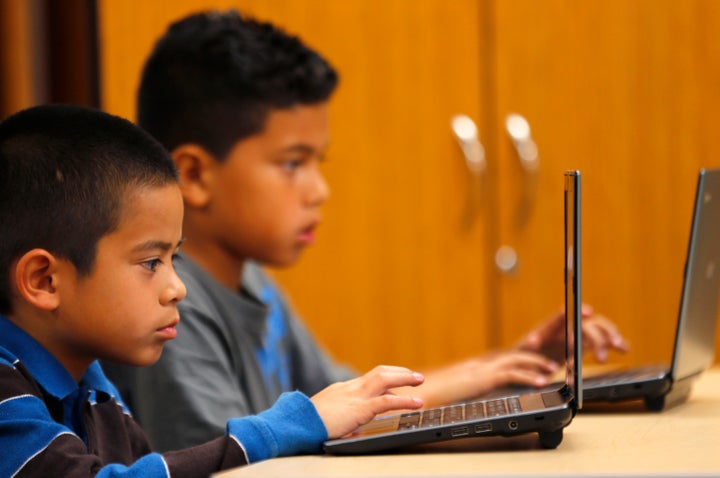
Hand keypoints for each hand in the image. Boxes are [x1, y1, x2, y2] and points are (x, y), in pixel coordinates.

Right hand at [311, 365, 423, 438]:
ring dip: (404, 378)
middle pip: (379, 372)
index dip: (387, 379)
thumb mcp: (328, 420)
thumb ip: (343, 422)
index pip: (369, 379)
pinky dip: (404, 400)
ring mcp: (355, 396)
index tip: (399, 381)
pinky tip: (417, 402)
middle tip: (415, 376)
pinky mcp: (359, 408)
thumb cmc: (306, 425)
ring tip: (419, 381)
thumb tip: (354, 430)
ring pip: (384, 379)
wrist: (296, 424)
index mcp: (343, 391)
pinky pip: (386, 401)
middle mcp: (350, 389)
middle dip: (399, 372)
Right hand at [395, 350, 557, 408]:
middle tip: (551, 363)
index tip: (535, 361)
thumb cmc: (429, 394)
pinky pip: (511, 374)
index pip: (502, 357)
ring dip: (537, 363)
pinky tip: (541, 381)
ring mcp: (479, 368)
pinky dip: (529, 375)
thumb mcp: (454, 392)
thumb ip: (467, 390)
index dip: (521, 357)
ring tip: (553, 370)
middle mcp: (478, 363)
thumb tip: (475, 396)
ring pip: (516, 359)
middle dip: (534, 356)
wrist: (416, 392)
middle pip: (512, 353)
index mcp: (473, 366)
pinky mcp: (480, 378)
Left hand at [517, 304, 628, 362]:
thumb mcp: (523, 349)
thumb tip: (532, 341)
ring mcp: (577, 336)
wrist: (527, 362)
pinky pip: (602, 342)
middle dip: (596, 337)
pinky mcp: (584, 346)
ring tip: (619, 347)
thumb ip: (530, 343)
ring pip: (598, 330)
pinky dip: (614, 343)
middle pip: (586, 325)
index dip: (577, 311)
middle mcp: (567, 328)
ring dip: (609, 337)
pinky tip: (624, 348)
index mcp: (552, 327)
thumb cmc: (524, 352)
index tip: (588, 312)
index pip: (566, 316)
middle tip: (600, 357)